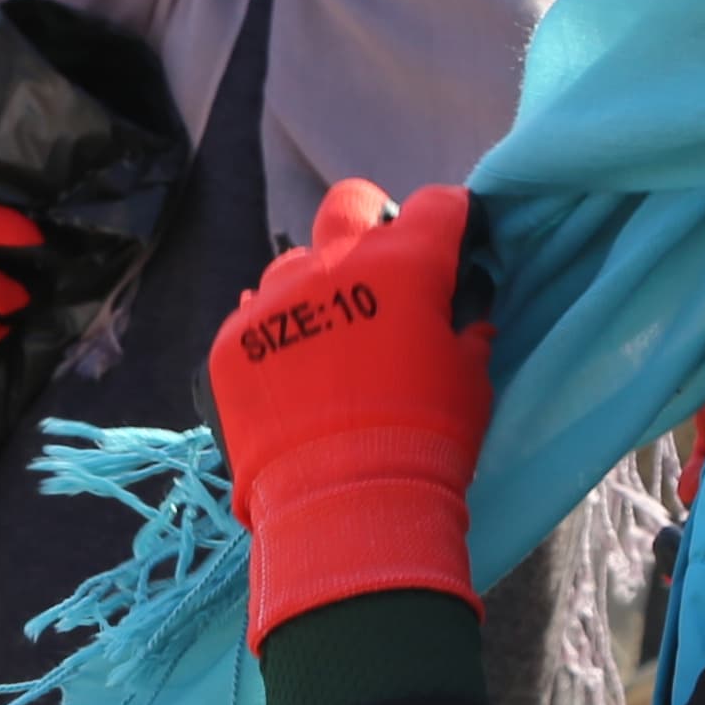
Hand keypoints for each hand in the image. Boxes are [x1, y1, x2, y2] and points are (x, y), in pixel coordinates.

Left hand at [207, 179, 494, 643]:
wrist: (347, 499)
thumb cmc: (427, 437)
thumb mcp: (470, 380)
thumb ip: (464, 335)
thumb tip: (464, 323)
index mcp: (405, 264)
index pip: (436, 205)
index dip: (450, 218)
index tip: (454, 239)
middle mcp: (334, 263)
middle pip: (349, 204)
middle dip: (370, 219)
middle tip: (381, 264)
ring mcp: (276, 299)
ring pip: (294, 264)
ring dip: (316, 286)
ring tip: (330, 339)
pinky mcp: (233, 340)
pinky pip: (254, 316)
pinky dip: (277, 334)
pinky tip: (291, 373)